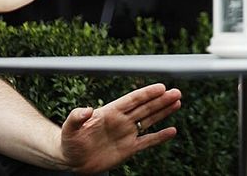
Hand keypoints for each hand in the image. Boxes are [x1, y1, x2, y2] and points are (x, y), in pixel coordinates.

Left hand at [59, 83, 181, 173]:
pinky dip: (160, 137)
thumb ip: (77, 116)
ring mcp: (126, 133)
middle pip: (145, 108)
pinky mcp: (128, 148)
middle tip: (176, 92)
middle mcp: (121, 120)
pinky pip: (147, 141)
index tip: (161, 86)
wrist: (72, 159)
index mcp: (109, 112)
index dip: (146, 93)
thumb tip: (87, 109)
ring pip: (149, 120)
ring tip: (177, 102)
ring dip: (163, 112)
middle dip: (161, 100)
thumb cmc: (69, 140)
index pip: (132, 100)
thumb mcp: (70, 127)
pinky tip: (171, 131)